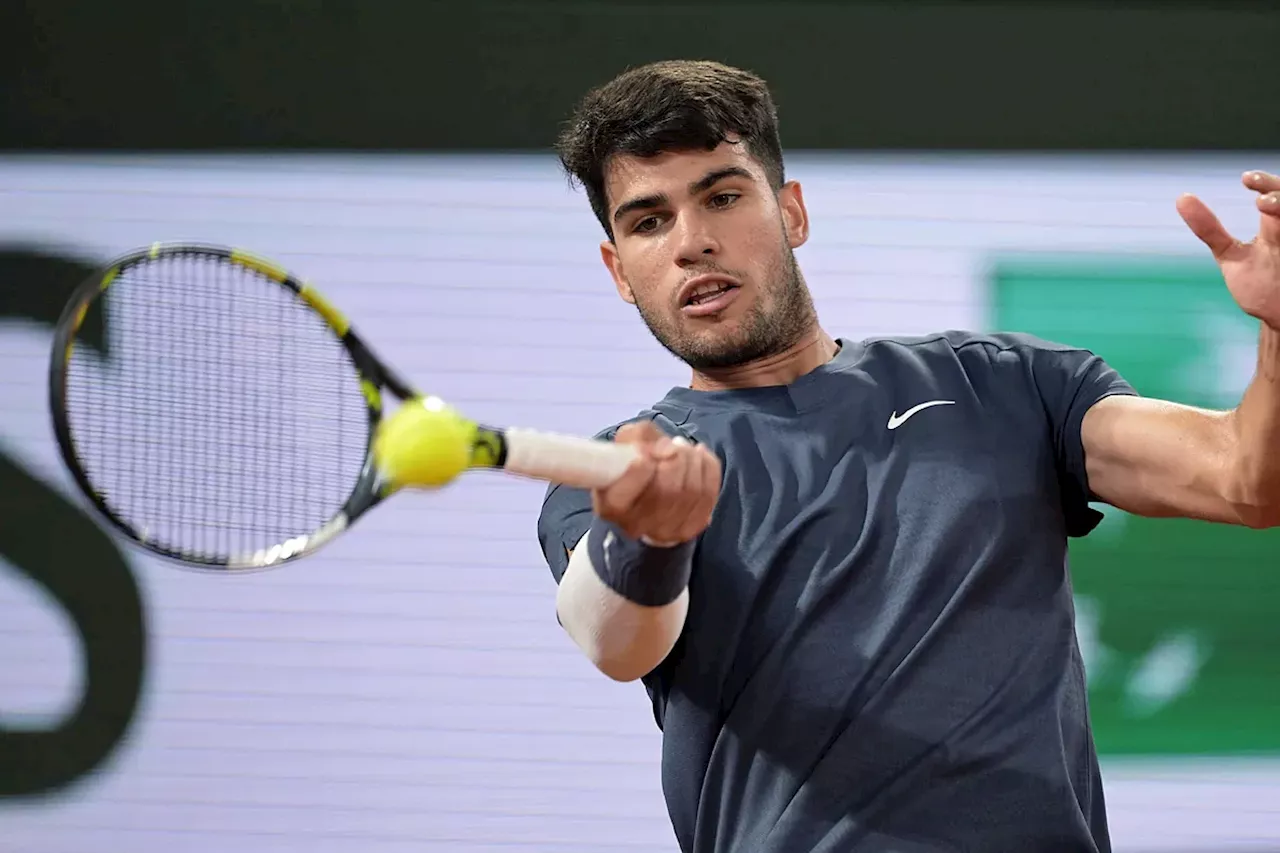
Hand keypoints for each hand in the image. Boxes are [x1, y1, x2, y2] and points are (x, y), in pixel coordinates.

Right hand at [592, 420, 720, 544]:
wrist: (648, 493)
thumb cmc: (633, 466)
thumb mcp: (623, 446)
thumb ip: (636, 437)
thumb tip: (666, 447)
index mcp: (612, 506)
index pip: (623, 498)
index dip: (638, 471)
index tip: (646, 451)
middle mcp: (637, 524)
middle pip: (667, 491)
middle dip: (676, 458)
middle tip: (673, 444)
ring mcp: (667, 530)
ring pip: (691, 491)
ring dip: (692, 460)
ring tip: (684, 448)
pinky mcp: (692, 526)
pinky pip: (708, 494)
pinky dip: (708, 468)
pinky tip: (700, 455)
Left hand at [1178, 170, 1279, 326]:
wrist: (1278, 315)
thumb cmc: (1259, 280)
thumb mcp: (1230, 255)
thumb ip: (1209, 229)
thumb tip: (1181, 198)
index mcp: (1278, 226)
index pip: (1276, 195)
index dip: (1265, 182)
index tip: (1245, 179)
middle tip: (1262, 202)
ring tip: (1268, 208)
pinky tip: (1278, 246)